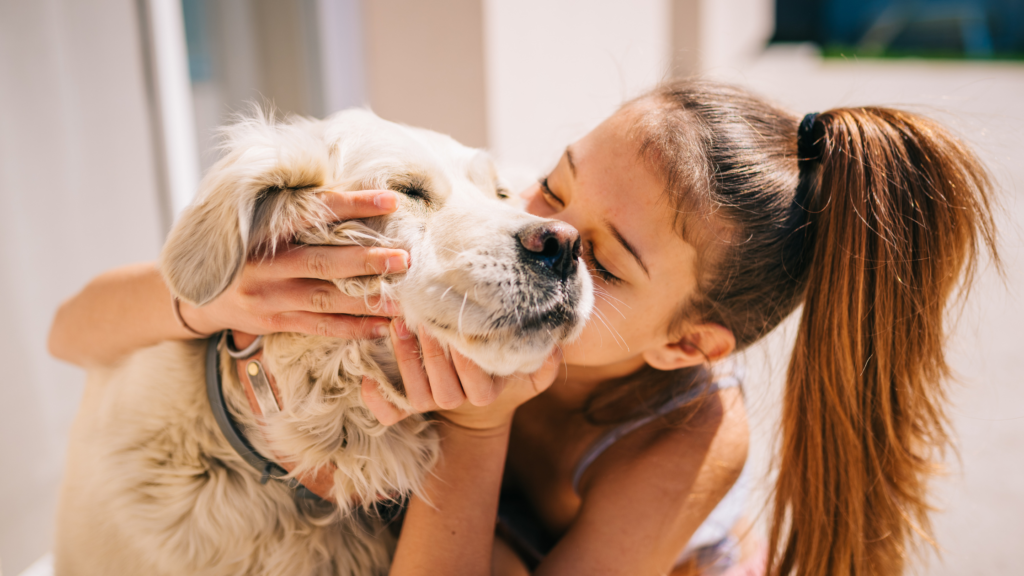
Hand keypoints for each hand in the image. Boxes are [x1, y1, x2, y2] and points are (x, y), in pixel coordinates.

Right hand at [179, 190, 406, 339]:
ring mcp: (270, 297)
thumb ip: (294, 210)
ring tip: (404, 300)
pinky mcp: (274, 322)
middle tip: (405, 257)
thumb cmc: (240, 248)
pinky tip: (381, 327)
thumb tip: (350, 189)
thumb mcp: (256, 221)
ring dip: (367, 301)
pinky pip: (319, 327)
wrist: (193, 294)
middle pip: (324, 262)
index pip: (315, 212)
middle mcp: (266, 265)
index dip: (353, 205)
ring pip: (326, 300)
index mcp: (264, 230)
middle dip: (368, 261)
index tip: (390, 200)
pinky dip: (352, 328)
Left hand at [361, 319, 563, 430]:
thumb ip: (546, 358)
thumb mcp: (530, 369)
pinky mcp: (406, 406)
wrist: (476, 403)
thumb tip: (557, 340)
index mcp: (485, 391)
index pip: (476, 380)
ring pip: (416, 393)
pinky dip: (377, 399)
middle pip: (442, 385)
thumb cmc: (501, 369)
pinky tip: (367, 378)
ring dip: (405, 359)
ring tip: (399, 325)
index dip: (464, 357)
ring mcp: (431, 404)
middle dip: (430, 351)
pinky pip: (389, 413)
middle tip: (420, 315)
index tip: (456, 327)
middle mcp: (458, 400)